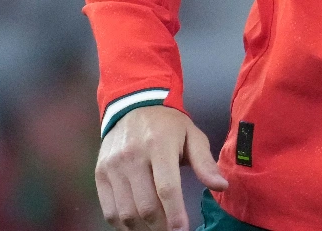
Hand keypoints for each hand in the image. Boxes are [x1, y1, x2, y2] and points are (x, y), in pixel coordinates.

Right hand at [95, 105, 229, 230]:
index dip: (175, 214)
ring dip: (143, 229)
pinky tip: (138, 226)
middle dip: (161, 226)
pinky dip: (123, 225)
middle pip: (145, 205)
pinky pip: (109, 210)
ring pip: (126, 212)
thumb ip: (205, 162)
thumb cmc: (167, 124)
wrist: (132, 103)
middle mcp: (132, 157)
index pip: (166, 188)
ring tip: (157, 230)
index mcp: (159, 145)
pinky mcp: (100, 174)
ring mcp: (113, 166)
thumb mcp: (192, 135)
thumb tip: (221, 186)